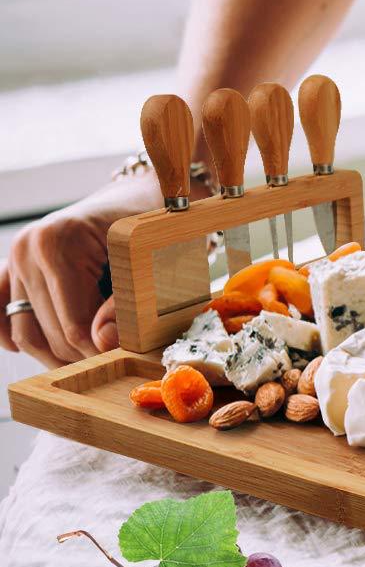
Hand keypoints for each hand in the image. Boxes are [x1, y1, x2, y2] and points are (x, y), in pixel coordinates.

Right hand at [1, 176, 160, 366]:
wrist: (135, 201)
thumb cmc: (149, 232)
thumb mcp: (147, 264)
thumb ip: (127, 304)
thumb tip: (102, 342)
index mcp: (59, 244)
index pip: (72, 325)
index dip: (98, 353)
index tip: (122, 361)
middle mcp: (28, 249)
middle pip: (47, 333)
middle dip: (79, 356)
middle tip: (111, 364)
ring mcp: (15, 258)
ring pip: (24, 330)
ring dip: (54, 354)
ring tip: (87, 362)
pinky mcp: (12, 267)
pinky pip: (2, 312)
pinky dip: (18, 336)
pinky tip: (47, 351)